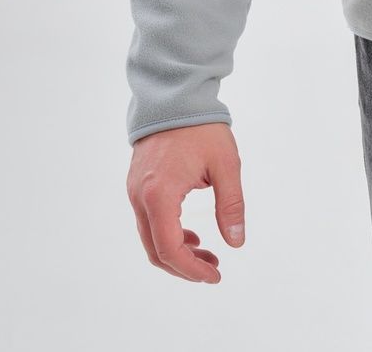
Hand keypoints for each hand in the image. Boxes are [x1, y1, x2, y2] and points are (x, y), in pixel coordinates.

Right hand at [126, 121, 244, 282]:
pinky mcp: (137, 185)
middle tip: (213, 268)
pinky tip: (192, 233)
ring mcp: (135, 192)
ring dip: (176, 251)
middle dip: (185, 266)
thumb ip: (231, 205)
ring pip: (150, 238)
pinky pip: (149, 221)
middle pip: (156, 251)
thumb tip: (236, 242)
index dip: (192, 269)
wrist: (174, 95)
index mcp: (160, 195)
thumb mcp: (226, 165)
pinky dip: (168, 234)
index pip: (170, 249)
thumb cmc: (201, 127)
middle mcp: (140, 198)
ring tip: (207, 252)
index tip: (215, 275)